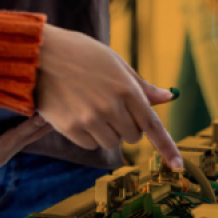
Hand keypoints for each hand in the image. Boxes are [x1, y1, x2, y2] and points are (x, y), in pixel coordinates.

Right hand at [36, 24, 182, 169]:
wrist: (39, 54)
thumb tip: (167, 97)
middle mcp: (111, 107)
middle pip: (133, 135)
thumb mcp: (114, 61)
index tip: (178, 164)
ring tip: (91, 106)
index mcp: (126, 88)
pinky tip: (77, 113)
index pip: (153, 124)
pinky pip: (91, 145)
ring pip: (112, 142)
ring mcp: (90, 120)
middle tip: (110, 105)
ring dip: (108, 131)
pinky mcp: (71, 129)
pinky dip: (89, 135)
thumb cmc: (80, 53)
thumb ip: (141, 84)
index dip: (167, 146)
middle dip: (127, 125)